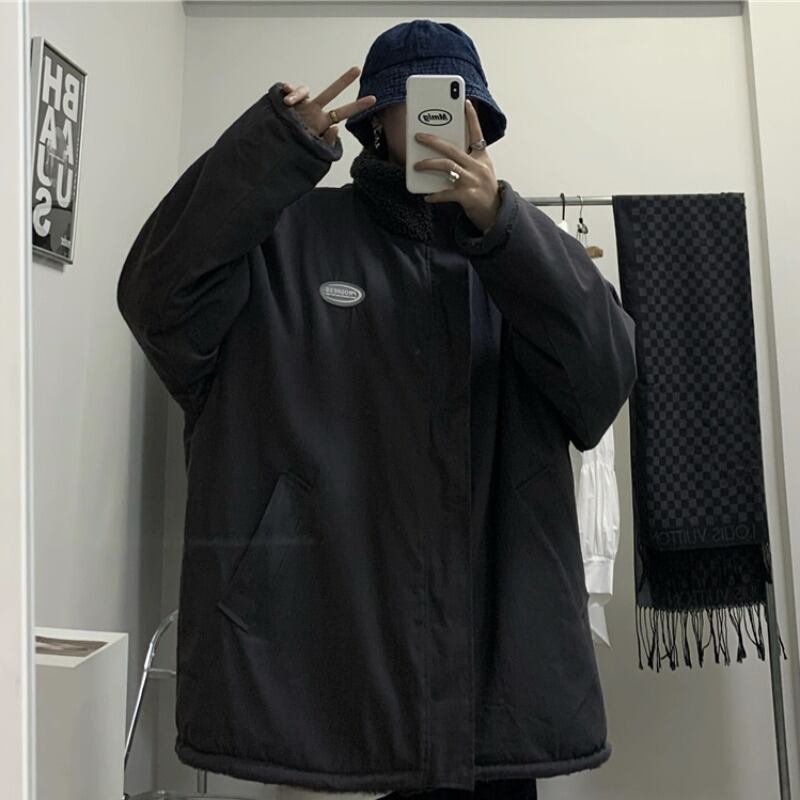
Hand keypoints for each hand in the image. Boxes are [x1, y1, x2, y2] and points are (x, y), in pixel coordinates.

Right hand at [281, 66, 376, 146]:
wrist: (275, 151)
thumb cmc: (295, 151)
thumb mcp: (314, 152)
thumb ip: (328, 143)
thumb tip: (336, 127)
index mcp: (322, 122)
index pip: (342, 113)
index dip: (357, 106)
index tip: (374, 99)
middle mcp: (313, 111)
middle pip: (330, 93)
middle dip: (343, 81)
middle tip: (357, 70)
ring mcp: (300, 106)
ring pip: (304, 90)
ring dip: (297, 93)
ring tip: (288, 103)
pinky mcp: (284, 102)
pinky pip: (287, 91)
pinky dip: (287, 91)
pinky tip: (284, 95)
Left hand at [413, 98, 500, 233]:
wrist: (495, 213)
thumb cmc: (484, 190)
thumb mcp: (480, 170)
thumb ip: (466, 160)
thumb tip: (441, 155)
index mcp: (482, 157)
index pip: (476, 133)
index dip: (471, 118)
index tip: (465, 102)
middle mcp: (478, 166)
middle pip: (452, 148)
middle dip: (433, 140)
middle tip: (418, 136)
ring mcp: (473, 180)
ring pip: (446, 166)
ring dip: (428, 164)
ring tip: (416, 166)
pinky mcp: (468, 196)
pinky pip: (446, 193)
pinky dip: (435, 195)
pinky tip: (427, 196)